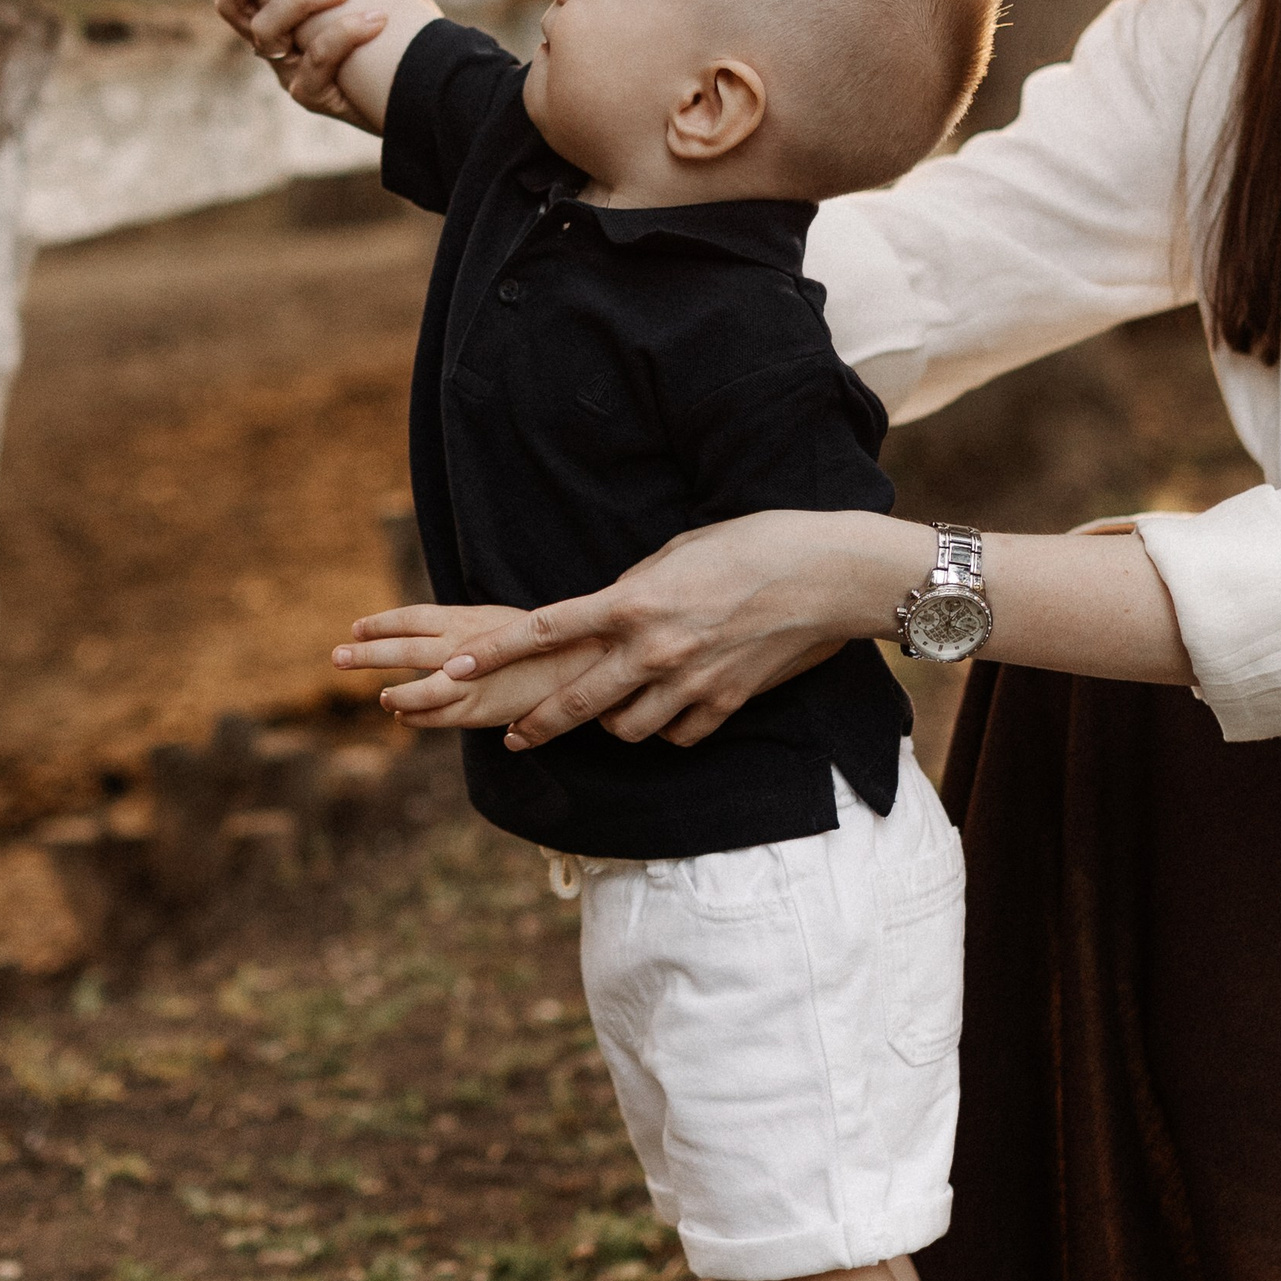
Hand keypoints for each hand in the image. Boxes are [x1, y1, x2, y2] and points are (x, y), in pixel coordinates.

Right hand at [196, 0, 428, 126]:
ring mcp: (287, 70)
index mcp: (273, 7)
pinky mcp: (313, 96)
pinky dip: (342, 39)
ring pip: (267, 34)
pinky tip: (375, 19)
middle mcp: (270, 39)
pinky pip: (314, 67)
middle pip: (229, 5)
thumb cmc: (391, 18)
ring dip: (300, 1)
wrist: (423, 81)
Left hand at [333, 604, 617, 737]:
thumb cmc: (538, 642)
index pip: (412, 618)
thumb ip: (462, 629)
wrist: (578, 664)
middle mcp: (462, 649)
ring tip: (379, 697)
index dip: (382, 623)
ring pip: (417, 691)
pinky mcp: (480, 712)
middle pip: (403, 650)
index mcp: (466, 621)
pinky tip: (403, 715)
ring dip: (393, 694)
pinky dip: (417, 717)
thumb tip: (428, 636)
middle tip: (337, 657)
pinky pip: (438, 718)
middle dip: (368, 654)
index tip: (357, 627)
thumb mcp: (497, 622)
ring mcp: (469, 683)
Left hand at [435, 511, 907, 750]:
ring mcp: (689, 682)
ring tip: (606, 716)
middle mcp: (653, 648)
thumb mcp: (678, 551)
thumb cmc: (753, 545)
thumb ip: (635, 587)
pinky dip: (667, 728)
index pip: (545, 630)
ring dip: (609, 724)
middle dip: (537, 723)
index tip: (455, 667)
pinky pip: (678, 734)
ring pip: (624, 729)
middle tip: (516, 735)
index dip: (493, 653)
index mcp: (633, 601)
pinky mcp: (725, 703)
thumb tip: (610, 611)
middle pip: (574, 701)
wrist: (825, 574)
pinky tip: (668, 713)